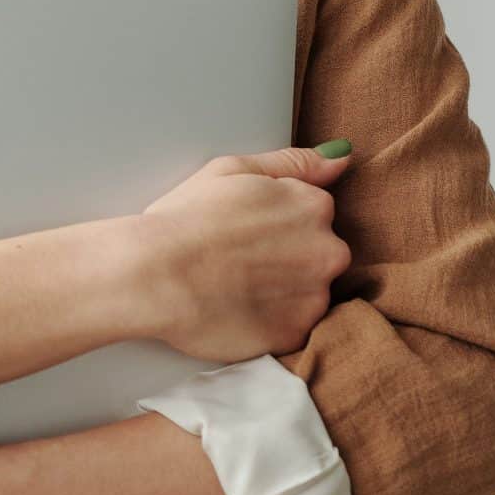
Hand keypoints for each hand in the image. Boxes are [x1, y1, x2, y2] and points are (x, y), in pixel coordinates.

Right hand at [134, 145, 355, 362]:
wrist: (154, 274)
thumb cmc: (185, 219)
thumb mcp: (231, 170)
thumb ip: (293, 162)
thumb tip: (340, 159)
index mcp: (313, 206)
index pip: (314, 215)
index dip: (276, 224)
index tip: (245, 230)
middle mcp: (327, 251)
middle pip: (319, 256)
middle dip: (288, 259)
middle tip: (237, 261)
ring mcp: (314, 297)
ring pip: (308, 295)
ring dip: (280, 293)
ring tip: (233, 287)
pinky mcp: (294, 334)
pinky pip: (290, 328)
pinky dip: (267, 322)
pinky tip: (234, 310)